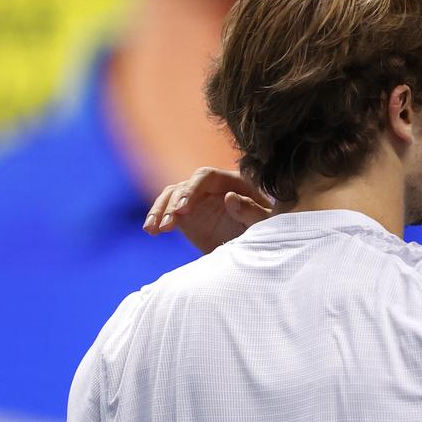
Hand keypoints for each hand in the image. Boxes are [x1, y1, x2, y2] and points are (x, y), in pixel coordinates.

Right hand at [142, 167, 272, 253]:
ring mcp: (198, 200)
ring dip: (160, 210)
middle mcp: (212, 187)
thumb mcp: (266, 222)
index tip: (183, 209)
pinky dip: (158, 219)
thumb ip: (252, 210)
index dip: (192, 190)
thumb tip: (229, 197)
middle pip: (185, 186)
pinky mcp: (188, 215)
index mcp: (233, 181)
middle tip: (168, 223)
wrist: (262, 244)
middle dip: (174, 203)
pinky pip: (168, 212)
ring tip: (153, 229)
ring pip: (172, 196)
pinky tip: (151, 231)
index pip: (205, 176)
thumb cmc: (269, 229)